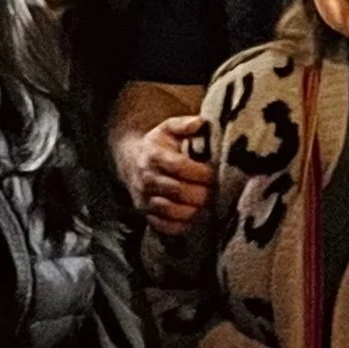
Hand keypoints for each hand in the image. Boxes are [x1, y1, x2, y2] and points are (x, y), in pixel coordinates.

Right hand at [132, 115, 213, 234]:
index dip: (200, 172)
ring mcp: (145, 198)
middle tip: (217, 193)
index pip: (179, 166)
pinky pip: (163, 226)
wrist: (131, 162)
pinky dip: (180, 226)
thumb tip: (200, 122)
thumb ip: (184, 124)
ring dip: (193, 211)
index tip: (215, 175)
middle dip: (201, 193)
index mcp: (154, 156)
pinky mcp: (145, 214)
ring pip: (170, 210)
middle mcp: (147, 178)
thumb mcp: (168, 129)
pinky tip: (194, 219)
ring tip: (208, 206)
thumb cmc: (158, 145)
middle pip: (178, 191)